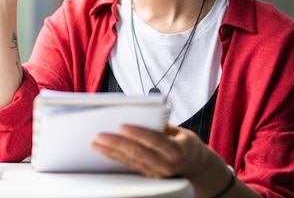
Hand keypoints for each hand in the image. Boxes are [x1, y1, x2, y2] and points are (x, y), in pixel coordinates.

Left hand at [91, 124, 245, 196]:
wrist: (197, 167)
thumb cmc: (185, 143)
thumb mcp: (179, 131)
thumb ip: (160, 126)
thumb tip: (138, 115)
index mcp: (177, 150)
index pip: (154, 141)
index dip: (137, 134)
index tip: (122, 126)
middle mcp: (167, 165)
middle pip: (138, 154)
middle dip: (117, 144)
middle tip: (100, 135)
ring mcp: (158, 174)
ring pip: (131, 162)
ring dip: (111, 152)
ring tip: (96, 143)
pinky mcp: (150, 177)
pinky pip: (130, 167)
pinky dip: (115, 158)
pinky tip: (104, 151)